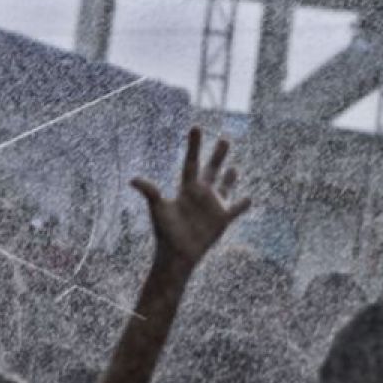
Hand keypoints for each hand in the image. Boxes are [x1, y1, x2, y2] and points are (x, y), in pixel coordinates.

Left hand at [131, 127, 249, 271]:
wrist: (177, 255)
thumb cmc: (165, 232)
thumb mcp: (158, 209)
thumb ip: (150, 192)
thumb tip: (132, 179)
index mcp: (186, 188)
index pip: (191, 162)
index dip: (194, 145)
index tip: (196, 127)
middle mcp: (200, 194)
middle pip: (211, 169)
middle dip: (218, 155)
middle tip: (224, 139)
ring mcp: (213, 206)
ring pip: (225, 186)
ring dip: (230, 177)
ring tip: (234, 168)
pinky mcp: (223, 219)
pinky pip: (236, 209)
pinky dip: (244, 204)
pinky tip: (250, 198)